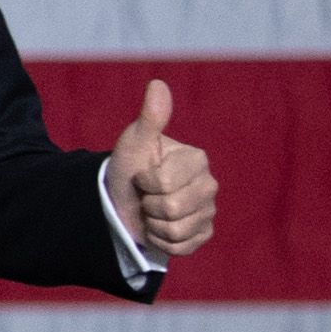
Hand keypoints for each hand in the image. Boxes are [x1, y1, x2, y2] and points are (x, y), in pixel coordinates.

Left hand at [108, 77, 216, 259]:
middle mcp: (209, 185)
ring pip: (175, 230)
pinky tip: (157, 227)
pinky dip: (160, 240)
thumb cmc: (129, 167)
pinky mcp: (202, 234)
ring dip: (152, 223)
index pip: (165, 183)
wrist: (121, 199)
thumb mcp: (134, 142)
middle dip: (148, 204)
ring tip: (151, 210)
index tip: (142, 175)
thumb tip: (157, 84)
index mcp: (197, 160)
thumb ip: (150, 117)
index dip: (143, 182)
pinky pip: (180, 247)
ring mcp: (208, 212)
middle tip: (145, 195)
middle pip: (172, 208)